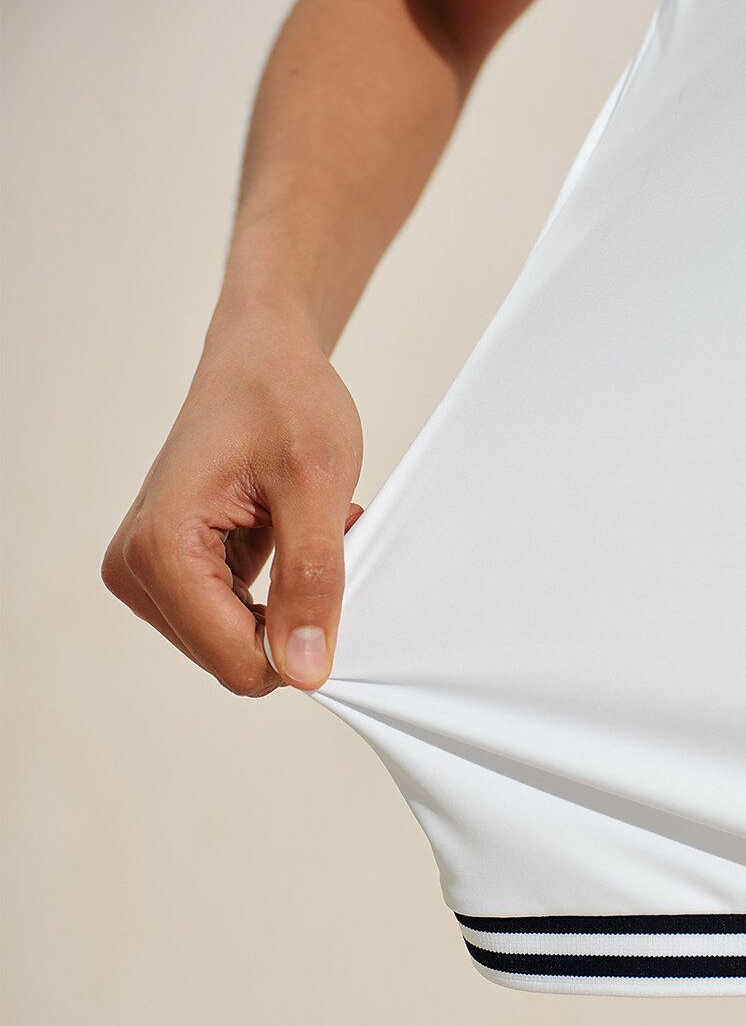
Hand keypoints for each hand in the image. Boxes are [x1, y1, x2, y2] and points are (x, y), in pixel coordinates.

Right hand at [102, 308, 364, 695]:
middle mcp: (136, 568)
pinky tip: (285, 537)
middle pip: (232, 660)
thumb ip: (311, 581)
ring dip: (285, 603)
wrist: (259, 357)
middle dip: (290, 617)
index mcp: (161, 547)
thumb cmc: (282, 399)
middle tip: (315, 540)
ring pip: (235, 646)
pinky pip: (231, 621)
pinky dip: (273, 593)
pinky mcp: (166, 573)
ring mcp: (146, 573)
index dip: (298, 645)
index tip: (329, 580)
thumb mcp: (316, 484)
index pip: (236, 662)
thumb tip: (304, 668)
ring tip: (298, 531)